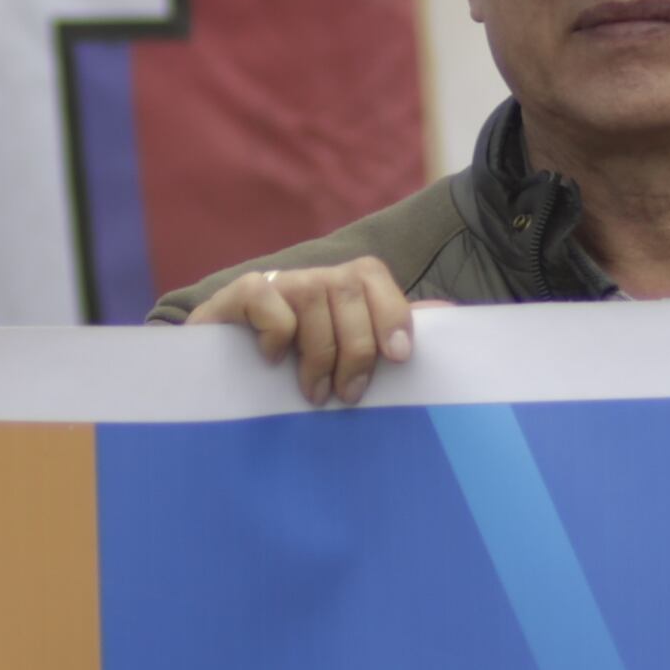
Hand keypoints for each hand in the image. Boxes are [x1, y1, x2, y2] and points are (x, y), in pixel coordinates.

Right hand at [195, 257, 416, 405]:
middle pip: (347, 287)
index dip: (391, 310)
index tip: (399, 357)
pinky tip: (272, 361)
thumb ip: (389, 338)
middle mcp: (308, 279)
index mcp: (338, 289)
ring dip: (320, 352)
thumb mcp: (345, 363)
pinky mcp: (237, 295)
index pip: (371, 274)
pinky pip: (269, 299)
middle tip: (349, 395)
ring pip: (314, 294)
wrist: (219, 384)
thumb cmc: (294, 379)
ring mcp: (273, 284)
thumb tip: (449, 316)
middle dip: (357, 347)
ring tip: (314, 393)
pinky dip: (277, 333)